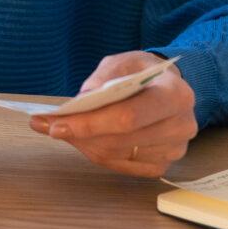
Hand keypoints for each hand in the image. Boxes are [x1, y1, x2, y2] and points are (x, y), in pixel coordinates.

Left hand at [30, 51, 197, 176]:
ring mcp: (174, 150)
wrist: (169, 88)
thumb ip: (103, 78)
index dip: (91, 123)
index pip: (128, 117)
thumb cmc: (144, 73)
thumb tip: (81, 102)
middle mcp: (181, 126)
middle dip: (79, 134)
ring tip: (61, 129)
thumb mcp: (123, 62)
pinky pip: (122, 167)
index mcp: (176, 95)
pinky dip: (97, 153)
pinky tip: (83, 140)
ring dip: (84, 144)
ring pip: (117, 155)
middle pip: (121, 140)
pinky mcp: (162, 165)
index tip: (57, 124)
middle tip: (46, 126)